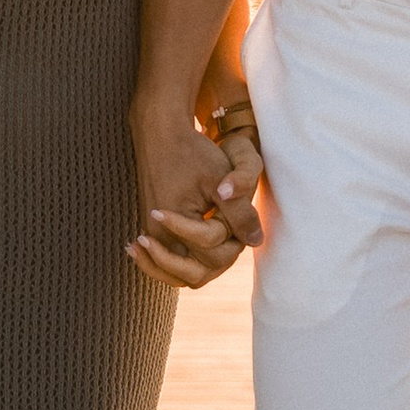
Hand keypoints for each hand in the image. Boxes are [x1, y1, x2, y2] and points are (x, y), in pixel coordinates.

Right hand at [129, 106, 260, 289]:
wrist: (159, 134)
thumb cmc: (191, 153)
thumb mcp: (220, 180)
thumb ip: (239, 213)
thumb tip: (256, 241)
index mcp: (173, 224)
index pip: (211, 255)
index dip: (231, 242)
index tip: (237, 220)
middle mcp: (158, 235)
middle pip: (194, 274)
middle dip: (218, 260)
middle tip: (233, 242)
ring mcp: (152, 234)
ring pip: (177, 274)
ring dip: (199, 270)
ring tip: (218, 254)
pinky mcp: (153, 229)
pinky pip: (168, 260)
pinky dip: (181, 265)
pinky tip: (200, 255)